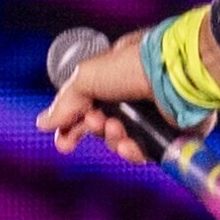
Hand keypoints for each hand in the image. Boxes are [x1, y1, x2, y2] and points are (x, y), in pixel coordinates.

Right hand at [35, 30, 191, 163]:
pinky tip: (130, 145)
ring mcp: (153, 118)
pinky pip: (146, 153)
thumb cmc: (133, 66)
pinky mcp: (171, 135)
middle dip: (94, 129)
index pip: (87, 108)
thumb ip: (66, 102)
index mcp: (115, 79)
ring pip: (122, 142)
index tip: (64, 142)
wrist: (176, 74)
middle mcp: (134, 99)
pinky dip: (134, 152)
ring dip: (113, 140)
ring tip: (117, 127)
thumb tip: (44, 123)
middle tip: (96, 122)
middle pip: (102, 129)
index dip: (72, 127)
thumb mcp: (87, 77)